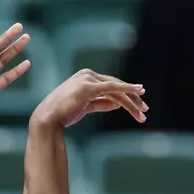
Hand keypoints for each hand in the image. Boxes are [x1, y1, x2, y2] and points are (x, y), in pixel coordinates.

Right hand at [32, 70, 146, 129]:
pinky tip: (139, 92)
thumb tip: (117, 104)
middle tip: (145, 110)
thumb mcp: (85, 107)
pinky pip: (112, 88)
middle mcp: (87, 75)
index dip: (126, 93)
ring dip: (131, 102)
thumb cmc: (63, 114)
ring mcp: (87, 79)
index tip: (139, 103)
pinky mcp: (88, 87)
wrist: (48, 118)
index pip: (110, 85)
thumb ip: (100, 103)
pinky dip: (127, 89)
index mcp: (85, 77)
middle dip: (132, 99)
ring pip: (116, 90)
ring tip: (142, 114)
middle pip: (116, 85)